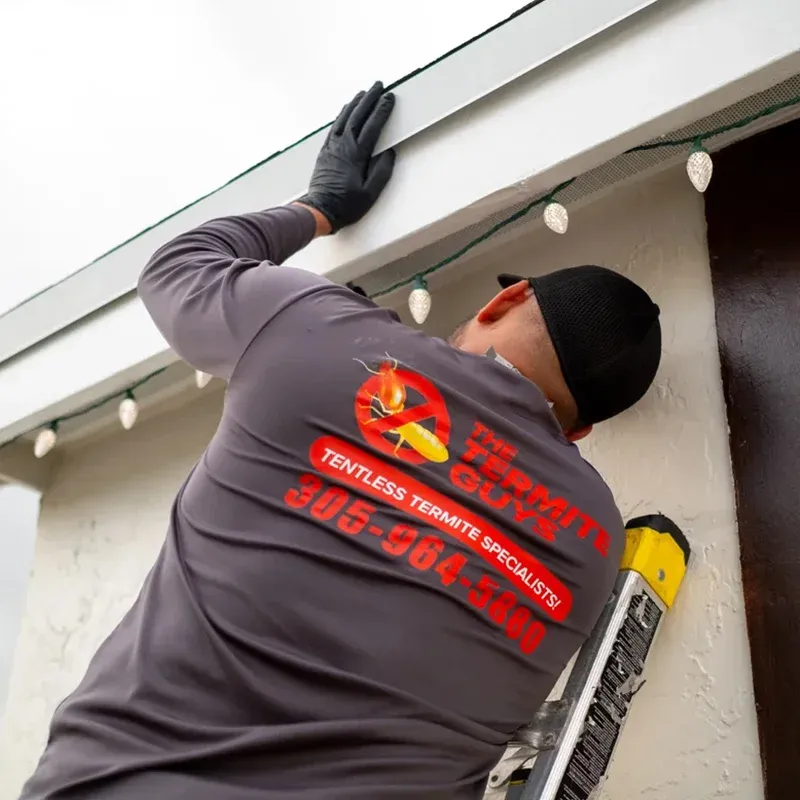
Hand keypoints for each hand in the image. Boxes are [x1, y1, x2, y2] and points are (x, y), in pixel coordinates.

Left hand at [297, 82, 395, 232]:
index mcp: (356, 155)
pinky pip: (334, 127)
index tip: (390, 98)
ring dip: (355, 104)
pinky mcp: (324, 151)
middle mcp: (343, 146)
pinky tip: (345, 111)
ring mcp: (332, 147)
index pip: (373, 126)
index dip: (382, 110)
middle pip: (358, 115)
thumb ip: (381, 172)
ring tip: (363, 93)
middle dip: (369, 98)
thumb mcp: (370, 194)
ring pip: (344, 118)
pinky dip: (341, 115)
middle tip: (379, 85)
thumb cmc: (346, 205)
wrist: (319, 210)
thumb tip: (389, 153)